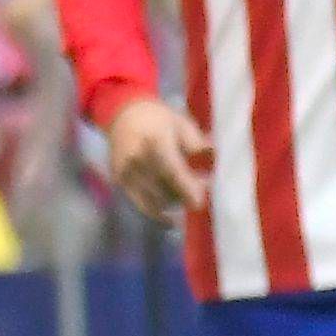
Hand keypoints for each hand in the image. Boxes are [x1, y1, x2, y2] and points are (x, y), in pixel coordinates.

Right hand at [100, 94, 208, 221]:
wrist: (123, 114)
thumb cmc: (159, 119)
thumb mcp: (182, 124)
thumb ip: (197, 144)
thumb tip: (214, 159)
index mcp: (154, 141)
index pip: (171, 169)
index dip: (185, 187)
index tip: (199, 203)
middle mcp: (136, 159)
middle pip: (163, 187)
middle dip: (185, 194)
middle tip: (203, 189)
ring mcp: (125, 172)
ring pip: (153, 199)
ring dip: (174, 202)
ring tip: (189, 193)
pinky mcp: (120, 182)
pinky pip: (140, 204)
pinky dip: (156, 213)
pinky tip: (171, 220)